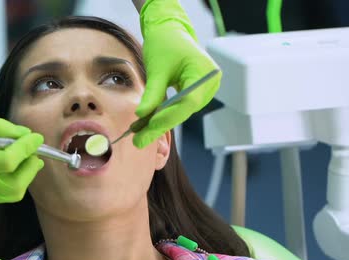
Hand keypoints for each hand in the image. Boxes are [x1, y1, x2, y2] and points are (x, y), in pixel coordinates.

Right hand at [0, 118, 43, 212]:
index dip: (26, 149)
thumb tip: (27, 136)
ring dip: (23, 175)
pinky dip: (8, 182)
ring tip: (23, 160)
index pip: (8, 161)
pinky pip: (0, 196)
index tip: (36, 138)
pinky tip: (0, 172)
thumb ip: (0, 131)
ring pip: (13, 193)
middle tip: (33, 152)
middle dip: (30, 166)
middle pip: (16, 184)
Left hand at [134, 0, 220, 147]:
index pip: (188, 102)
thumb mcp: (156, 68)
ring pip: (181, 112)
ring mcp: (205, 89)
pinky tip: (146, 124)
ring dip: (160, 122)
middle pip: (184, 111)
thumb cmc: (164, 43)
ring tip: (138, 134)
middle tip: (138, 140)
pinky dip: (163, 115)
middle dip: (160, 124)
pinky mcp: (196, 92)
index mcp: (204, 73)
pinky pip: (180, 107)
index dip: (168, 116)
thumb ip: (152, 93)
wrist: (169, 30)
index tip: (148, 126)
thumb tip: (141, 116)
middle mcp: (210, 84)